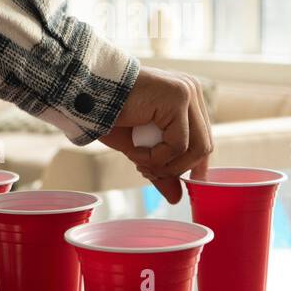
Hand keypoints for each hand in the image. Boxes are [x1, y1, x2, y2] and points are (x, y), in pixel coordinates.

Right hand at [99, 67, 212, 203]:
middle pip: (204, 146)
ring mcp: (187, 92)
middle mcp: (191, 91)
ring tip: (140, 163)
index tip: (185, 182)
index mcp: (185, 97)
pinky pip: (178, 144)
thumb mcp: (139, 148)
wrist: (86, 93)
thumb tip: (176, 199)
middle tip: (147, 173)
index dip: (196, 165)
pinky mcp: (178, 97)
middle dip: (176, 168)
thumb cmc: (109, 115)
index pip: (204, 138)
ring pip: (196, 148)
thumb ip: (161, 169)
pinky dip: (156, 157)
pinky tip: (135, 153)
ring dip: (166, 165)